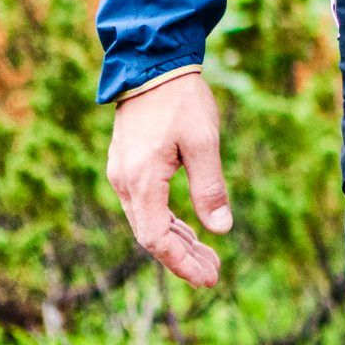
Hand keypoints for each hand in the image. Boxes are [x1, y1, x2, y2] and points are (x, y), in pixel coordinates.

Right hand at [105, 71, 231, 288]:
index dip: (181, 262)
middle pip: (151, 235)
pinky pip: (148, 206)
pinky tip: (192, 233)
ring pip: (149, 222)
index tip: (208, 278)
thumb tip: (221, 229)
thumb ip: (210, 187)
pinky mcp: (130, 167)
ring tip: (209, 261)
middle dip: (183, 258)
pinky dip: (170, 223)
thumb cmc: (181, 101)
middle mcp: (124, 182)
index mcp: (141, 180)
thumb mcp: (204, 143)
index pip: (155, 238)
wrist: (152, 66)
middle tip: (214, 275)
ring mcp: (124, 174)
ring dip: (178, 243)